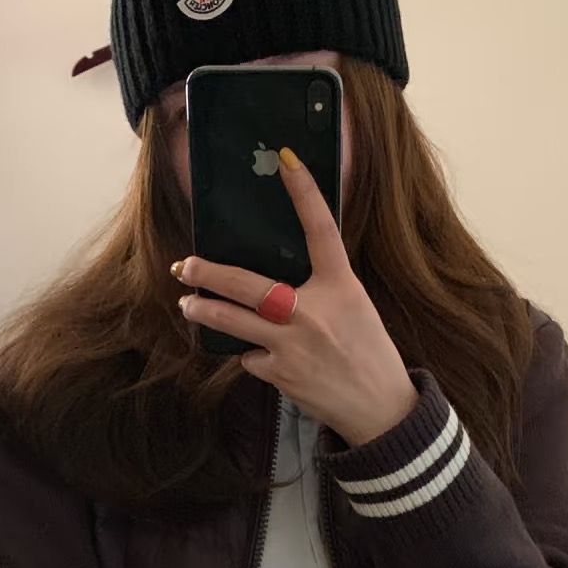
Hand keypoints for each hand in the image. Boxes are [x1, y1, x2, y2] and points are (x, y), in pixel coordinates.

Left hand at [173, 148, 417, 447]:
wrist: (380, 408)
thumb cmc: (367, 351)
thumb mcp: (355, 306)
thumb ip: (321, 287)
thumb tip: (275, 276)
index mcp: (341, 285)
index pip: (321, 230)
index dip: (304, 193)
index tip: (286, 160)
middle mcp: (314, 310)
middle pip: (248, 284)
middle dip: (209, 274)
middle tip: (186, 266)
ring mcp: (294, 344)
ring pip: (233, 322)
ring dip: (204, 312)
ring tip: (189, 305)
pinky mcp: (281, 374)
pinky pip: (250, 357)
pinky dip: (251, 355)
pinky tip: (264, 358)